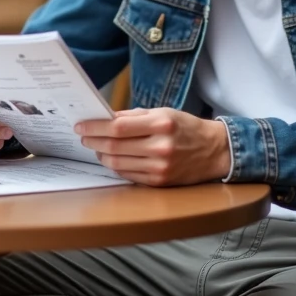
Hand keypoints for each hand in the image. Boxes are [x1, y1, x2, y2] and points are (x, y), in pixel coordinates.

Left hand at [76, 108, 230, 186]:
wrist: (214, 151)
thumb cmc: (185, 127)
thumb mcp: (163, 112)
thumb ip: (133, 116)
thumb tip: (105, 118)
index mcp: (161, 124)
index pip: (118, 127)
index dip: (95, 127)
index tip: (81, 125)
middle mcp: (161, 147)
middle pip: (115, 146)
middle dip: (93, 141)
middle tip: (83, 136)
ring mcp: (160, 167)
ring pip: (118, 163)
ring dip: (102, 154)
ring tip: (96, 147)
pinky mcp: (159, 182)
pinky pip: (128, 175)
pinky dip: (115, 166)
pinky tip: (111, 158)